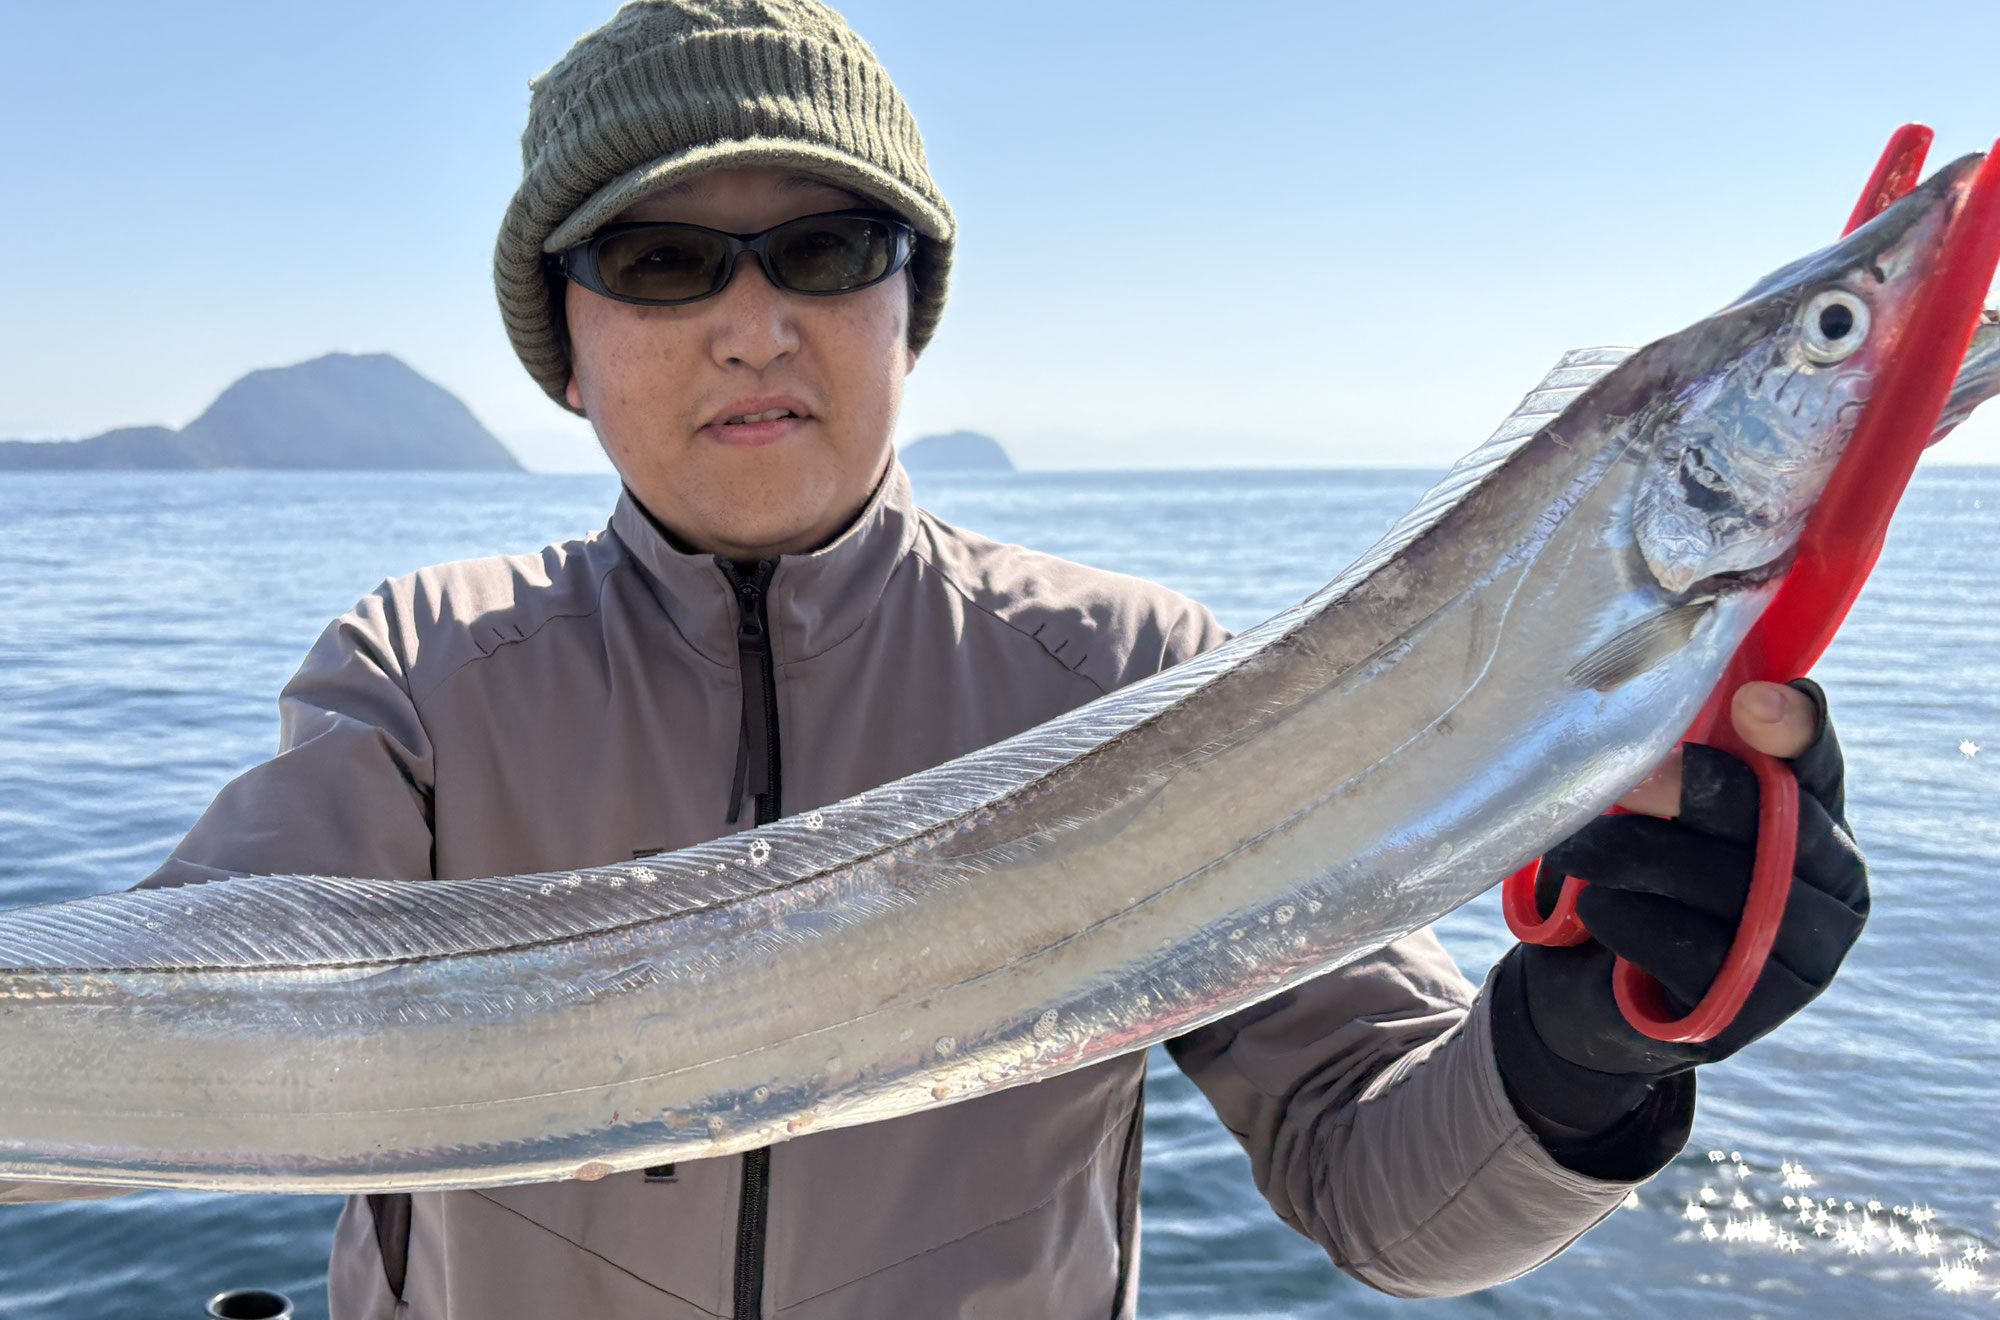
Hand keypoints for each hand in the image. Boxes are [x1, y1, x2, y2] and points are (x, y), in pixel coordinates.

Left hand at [1489, 679, 1868, 1169]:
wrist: (1592, 992)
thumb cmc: (1635, 877)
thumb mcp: (1659, 812)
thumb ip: (1679, 756)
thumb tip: (1657, 696)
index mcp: (1819, 821)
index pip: (1817, 764)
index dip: (1793, 729)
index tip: (1749, 702)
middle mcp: (1834, 890)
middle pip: (1767, 819)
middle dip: (1686, 791)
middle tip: (1618, 780)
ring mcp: (1802, 958)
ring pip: (1721, 882)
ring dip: (1627, 854)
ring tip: (1571, 848)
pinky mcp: (1752, 1012)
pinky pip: (1684, 947)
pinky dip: (1625, 919)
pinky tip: (1595, 911)